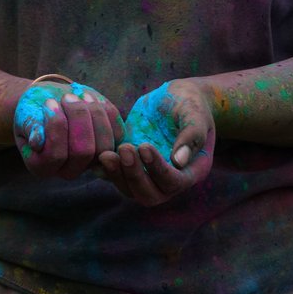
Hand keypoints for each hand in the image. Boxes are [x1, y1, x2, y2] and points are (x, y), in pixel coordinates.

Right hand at [13, 79, 122, 178]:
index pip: (55, 155)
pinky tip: (90, 99)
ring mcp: (91, 162)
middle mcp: (69, 170)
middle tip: (66, 96)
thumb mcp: (25, 115)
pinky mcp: (109, 147)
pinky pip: (118, 133)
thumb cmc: (33, 109)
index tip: (49, 103)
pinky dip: (106, 112)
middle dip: (77, 118)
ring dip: (93, 113)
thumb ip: (30, 127)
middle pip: (84, 152)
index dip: (55, 127)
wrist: (48, 101)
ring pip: (104, 144)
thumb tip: (37, 142)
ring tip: (77, 95)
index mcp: (42, 167)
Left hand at [98, 80, 214, 205]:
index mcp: (192, 170)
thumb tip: (179, 161)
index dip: (158, 169)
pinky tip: (99, 155)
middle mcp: (170, 179)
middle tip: (124, 149)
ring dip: (117, 175)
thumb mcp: (194, 112)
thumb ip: (192, 134)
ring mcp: (149, 175)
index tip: (145, 146)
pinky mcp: (131, 166)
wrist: (173, 97)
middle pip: (150, 196)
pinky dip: (106, 171)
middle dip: (134, 176)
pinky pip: (116, 178)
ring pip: (130, 191)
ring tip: (107, 154)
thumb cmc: (189, 103)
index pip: (174, 183)